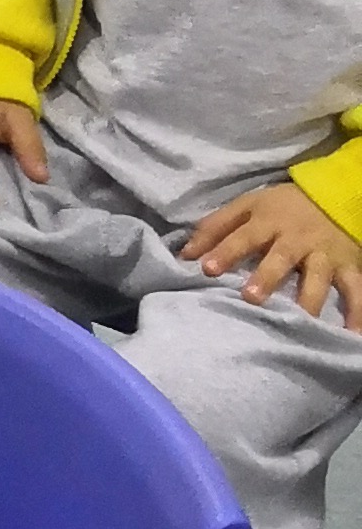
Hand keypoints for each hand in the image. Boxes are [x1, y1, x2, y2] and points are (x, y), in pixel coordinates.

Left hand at [180, 180, 361, 319]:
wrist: (336, 195)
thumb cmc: (283, 207)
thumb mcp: (248, 205)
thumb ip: (215, 228)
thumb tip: (184, 254)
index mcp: (269, 222)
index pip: (243, 237)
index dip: (225, 252)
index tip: (207, 269)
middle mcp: (297, 240)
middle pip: (281, 258)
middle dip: (267, 277)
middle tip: (251, 297)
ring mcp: (324, 255)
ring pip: (317, 278)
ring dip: (309, 299)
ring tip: (301, 321)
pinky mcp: (348, 266)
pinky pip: (355, 290)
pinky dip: (358, 312)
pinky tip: (353, 333)